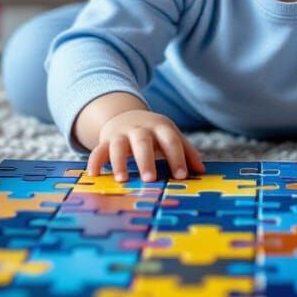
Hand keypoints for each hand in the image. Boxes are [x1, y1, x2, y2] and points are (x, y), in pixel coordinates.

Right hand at [86, 109, 204, 182]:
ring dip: (119, 162)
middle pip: (143, 141)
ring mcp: (121, 134)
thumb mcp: (170, 136)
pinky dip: (94, 161)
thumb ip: (186, 151)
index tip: (182, 176)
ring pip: (118, 145)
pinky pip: (98, 150)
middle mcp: (139, 129)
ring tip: (122, 180)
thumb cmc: (154, 133)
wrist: (126, 116)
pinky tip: (94, 175)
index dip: (177, 157)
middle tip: (150, 179)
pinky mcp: (105, 141)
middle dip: (146, 160)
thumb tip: (202, 171)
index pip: (171, 140)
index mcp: (160, 127)